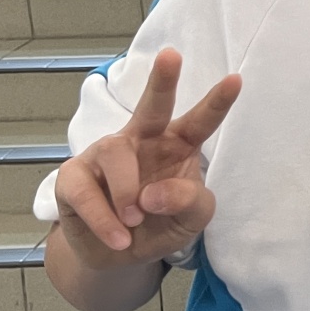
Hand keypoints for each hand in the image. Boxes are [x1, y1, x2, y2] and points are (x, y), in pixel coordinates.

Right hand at [54, 48, 240, 267]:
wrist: (118, 255)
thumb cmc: (160, 224)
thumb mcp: (191, 220)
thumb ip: (189, 202)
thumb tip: (153, 195)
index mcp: (178, 144)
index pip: (201, 121)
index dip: (217, 102)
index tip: (236, 80)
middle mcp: (142, 140)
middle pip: (153, 105)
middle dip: (163, 80)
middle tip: (171, 55)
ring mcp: (105, 154)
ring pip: (117, 155)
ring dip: (127, 193)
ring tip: (134, 221)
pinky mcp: (73, 176)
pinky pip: (86, 191)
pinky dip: (104, 220)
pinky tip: (118, 237)